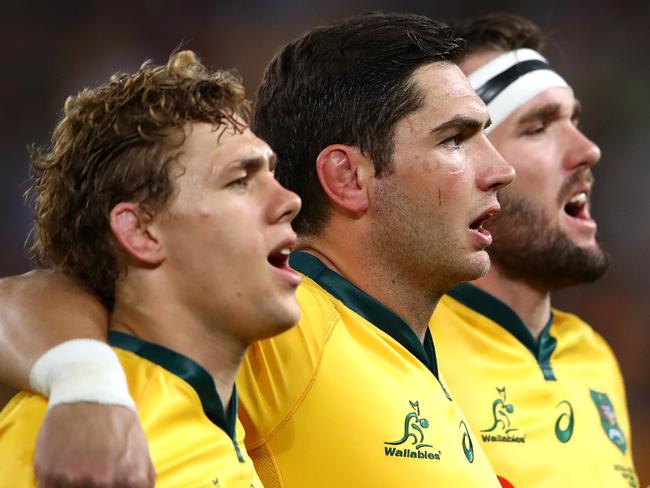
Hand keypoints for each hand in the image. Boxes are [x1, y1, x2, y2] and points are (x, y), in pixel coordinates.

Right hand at [34, 403, 154, 486]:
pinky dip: (57, 487)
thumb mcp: (142, 450)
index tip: (110, 486)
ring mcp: (75, 480)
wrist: (88, 392)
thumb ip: (143, 481)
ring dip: (75, 486)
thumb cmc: (118, 421)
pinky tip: (64, 470)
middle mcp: (104, 482)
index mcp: (132, 479)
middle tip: (94, 476)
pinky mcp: (49, 475)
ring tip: (80, 470)